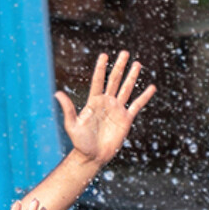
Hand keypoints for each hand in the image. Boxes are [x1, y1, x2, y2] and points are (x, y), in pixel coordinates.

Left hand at [56, 51, 155, 166]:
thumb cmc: (80, 142)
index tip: (104, 55)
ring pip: (126, 89)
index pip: (98, 81)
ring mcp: (117, 110)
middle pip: (114, 80)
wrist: (93, 156)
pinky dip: (144, 97)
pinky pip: (137, 105)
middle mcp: (106, 103)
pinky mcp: (126, 119)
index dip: (101, 68)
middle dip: (120, 66)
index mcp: (93, 102)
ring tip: (137, 64)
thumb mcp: (72, 125)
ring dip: (132, 77)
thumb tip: (57, 93)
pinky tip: (151, 87)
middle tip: (125, 53)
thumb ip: (68, 109)